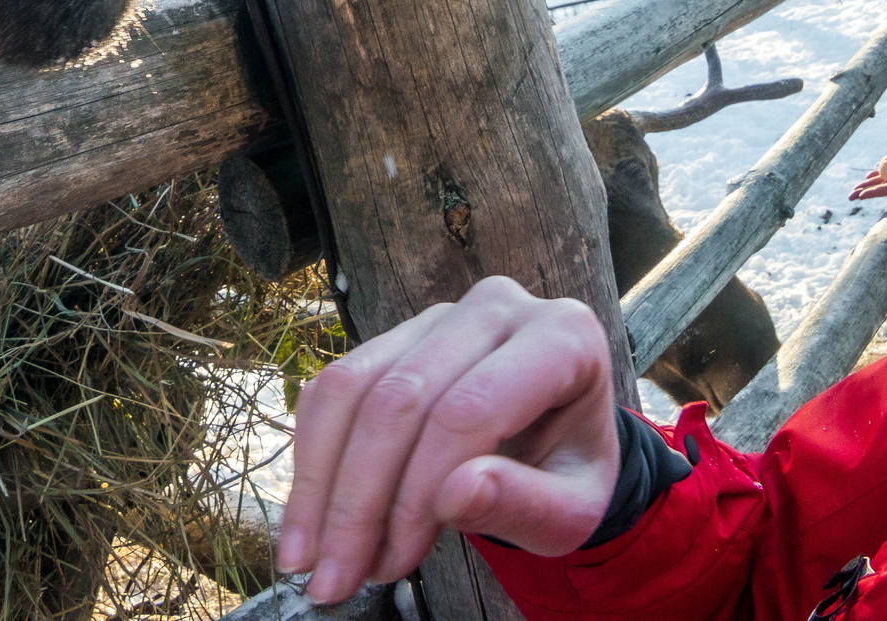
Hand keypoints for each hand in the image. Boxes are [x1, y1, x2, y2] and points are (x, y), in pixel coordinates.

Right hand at [278, 277, 619, 604]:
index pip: (468, 410)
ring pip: (353, 387)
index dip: (418, 491)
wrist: (559, 439)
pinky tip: (312, 516)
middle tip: (334, 578)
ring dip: (321, 481)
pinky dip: (315, 456)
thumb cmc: (570, 471)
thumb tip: (455, 495)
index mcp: (562, 339)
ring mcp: (439, 316)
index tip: (393, 563)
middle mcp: (496, 308)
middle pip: (400, 398)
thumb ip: (527, 504)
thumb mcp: (575, 507)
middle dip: (357, 499)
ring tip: (311, 557)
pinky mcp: (396, 335)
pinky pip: (335, 387)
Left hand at [849, 141, 886, 200]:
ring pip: (881, 182)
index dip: (874, 192)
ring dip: (868, 185)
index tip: (861, 195)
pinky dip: (876, 175)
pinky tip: (867, 177)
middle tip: (849, 197)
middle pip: (881, 188)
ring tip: (854, 189)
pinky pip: (886, 174)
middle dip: (865, 192)